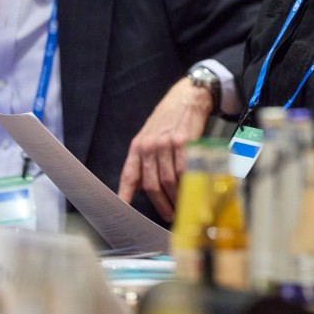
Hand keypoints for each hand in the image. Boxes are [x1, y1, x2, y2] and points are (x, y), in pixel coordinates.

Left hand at [117, 78, 213, 221]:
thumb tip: (141, 187)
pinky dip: (188, 185)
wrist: (186, 98)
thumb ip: (145, 161)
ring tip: (182, 207)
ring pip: (169, 180)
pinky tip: (191, 191)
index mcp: (138, 147)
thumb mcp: (150, 137)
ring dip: (176, 198)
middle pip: (152, 184)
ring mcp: (166, 144)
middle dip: (160, 204)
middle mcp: (149, 146)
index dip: (124, 195)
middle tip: (169, 215)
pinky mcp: (184, 142)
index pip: (129, 176)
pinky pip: (185, 170)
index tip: (122, 211)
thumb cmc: (168, 120)